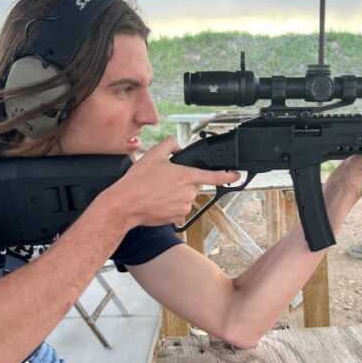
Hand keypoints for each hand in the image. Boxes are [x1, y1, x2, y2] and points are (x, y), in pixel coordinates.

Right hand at [105, 137, 239, 226]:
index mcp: (186, 176)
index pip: (213, 176)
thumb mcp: (153, 154)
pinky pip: (178, 209)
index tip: (236, 176)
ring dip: (176, 194)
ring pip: (185, 197)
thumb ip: (170, 145)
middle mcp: (188, 193)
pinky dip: (171, 205)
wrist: (125, 204)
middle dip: (182, 182)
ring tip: (157, 191)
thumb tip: (178, 147)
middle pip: (193, 185)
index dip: (227, 176)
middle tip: (163, 181)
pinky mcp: (177, 218)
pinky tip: (158, 201)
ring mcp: (184, 206)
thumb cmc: (138, 182)